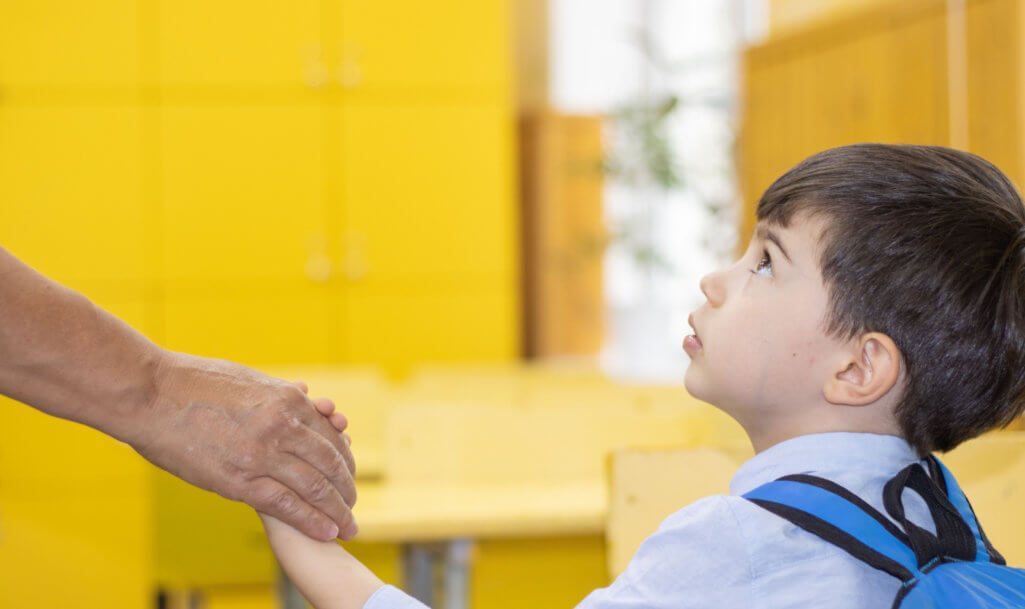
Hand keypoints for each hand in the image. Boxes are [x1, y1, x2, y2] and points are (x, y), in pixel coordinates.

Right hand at [129, 351, 357, 540]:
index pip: (330, 436)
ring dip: (337, 510)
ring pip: (316, 487)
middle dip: (346, 489)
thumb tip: (304, 393)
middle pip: (330, 464)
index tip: (349, 473)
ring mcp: (262, 455)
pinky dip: (311, 521)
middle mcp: (283, 427)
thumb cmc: (193, 381)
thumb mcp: (248, 379)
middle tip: (352, 506)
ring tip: (348, 525)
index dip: (344, 459)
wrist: (151, 393)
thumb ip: (279, 392)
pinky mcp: (238, 481)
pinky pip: (287, 505)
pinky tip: (326, 532)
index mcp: (287, 400)